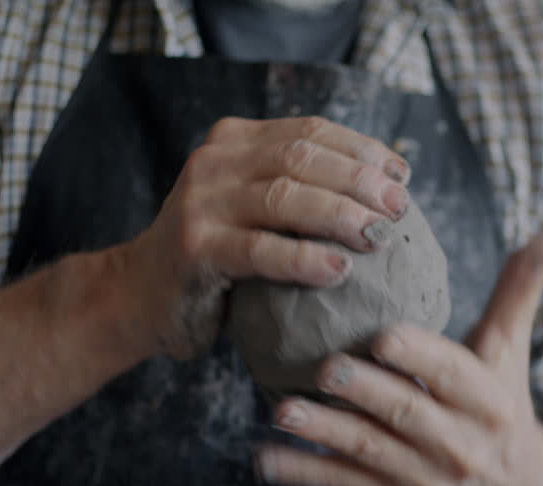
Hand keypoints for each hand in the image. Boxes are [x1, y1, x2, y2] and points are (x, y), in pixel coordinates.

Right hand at [115, 116, 412, 359]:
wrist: (139, 296)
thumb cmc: (219, 258)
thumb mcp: (255, 210)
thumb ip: (300, 190)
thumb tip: (388, 189)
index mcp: (235, 142)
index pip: (310, 131)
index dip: (362, 150)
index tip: (403, 175)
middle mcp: (214, 161)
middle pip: (301, 158)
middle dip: (359, 180)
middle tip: (399, 208)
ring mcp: (200, 203)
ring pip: (284, 197)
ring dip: (339, 214)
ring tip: (379, 237)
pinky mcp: (194, 249)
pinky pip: (259, 250)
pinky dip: (303, 258)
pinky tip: (339, 271)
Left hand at [256, 230, 542, 485]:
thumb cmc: (501, 401)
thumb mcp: (511, 348)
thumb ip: (522, 289)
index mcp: (490, 402)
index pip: (454, 375)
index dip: (421, 356)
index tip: (384, 335)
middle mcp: (462, 445)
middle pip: (408, 415)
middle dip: (367, 393)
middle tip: (326, 368)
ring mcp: (426, 478)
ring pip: (371, 454)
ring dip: (325, 434)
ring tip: (283, 411)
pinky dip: (305, 473)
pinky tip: (264, 458)